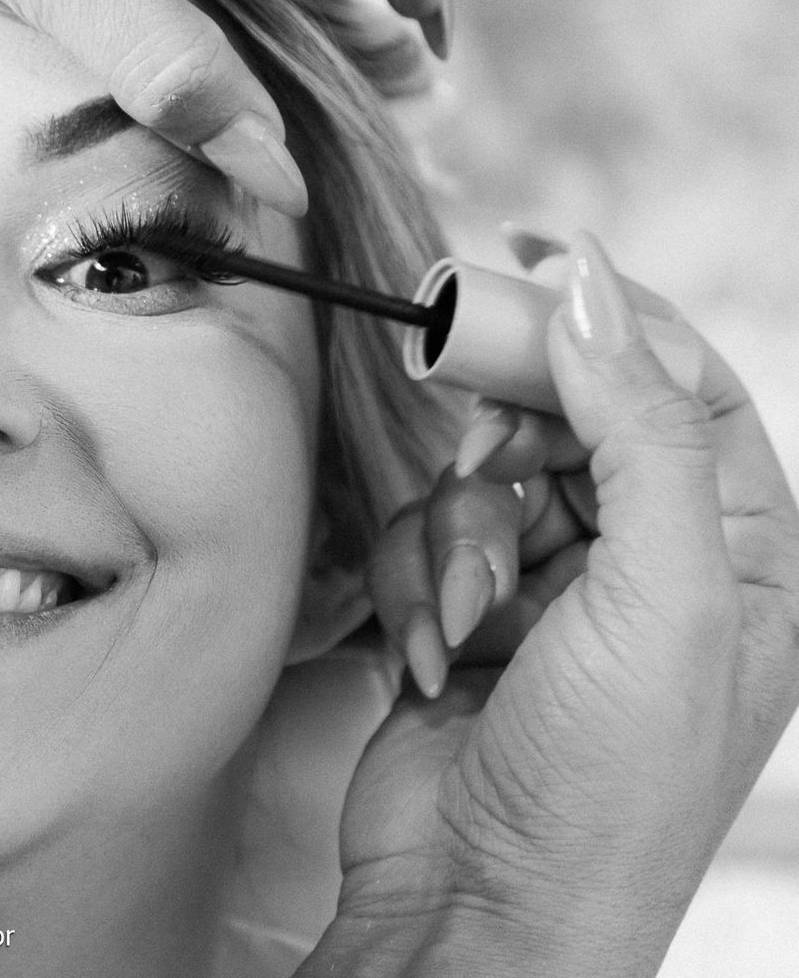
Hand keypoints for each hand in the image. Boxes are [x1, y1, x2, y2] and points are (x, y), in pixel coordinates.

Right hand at [303, 231, 798, 976]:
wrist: (481, 908)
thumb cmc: (606, 787)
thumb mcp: (662, 597)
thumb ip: (641, 430)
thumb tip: (597, 290)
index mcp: (748, 555)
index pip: (686, 388)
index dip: (614, 316)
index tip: (529, 254)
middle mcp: (656, 565)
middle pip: (574, 416)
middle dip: (512, 434)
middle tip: (470, 433)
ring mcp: (557, 592)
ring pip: (483, 472)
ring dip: (455, 533)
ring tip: (465, 615)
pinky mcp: (468, 615)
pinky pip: (424, 533)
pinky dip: (414, 580)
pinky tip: (429, 653)